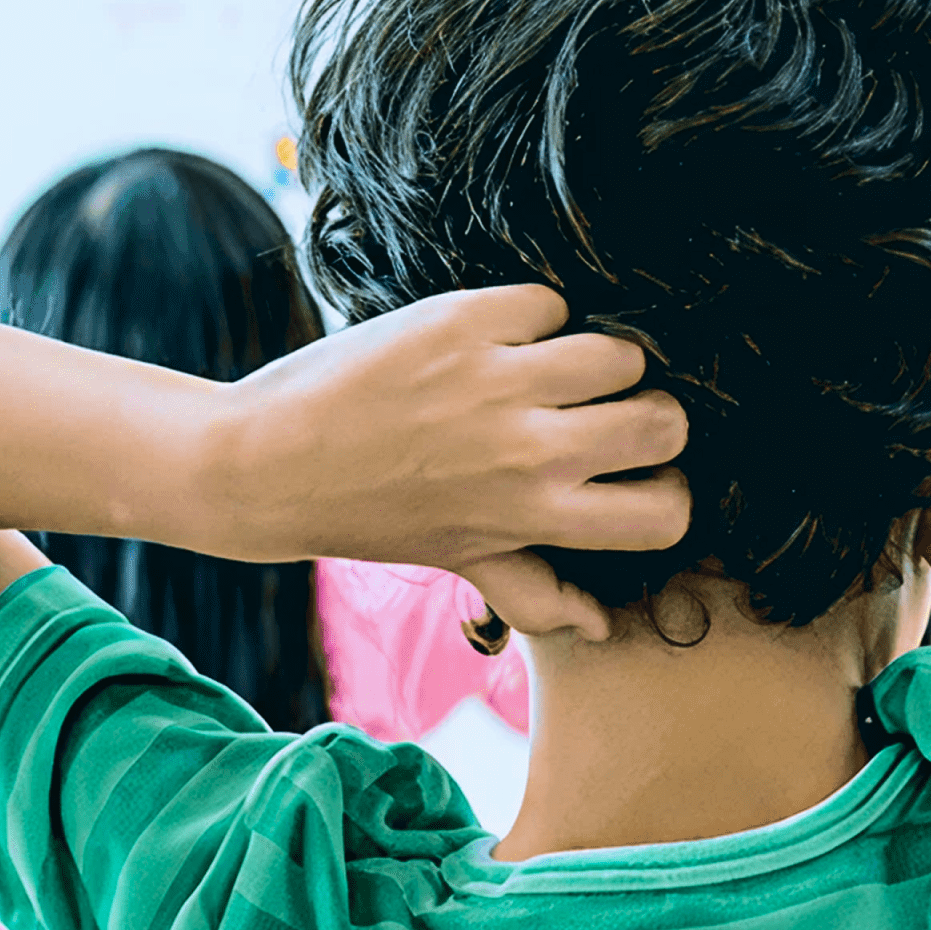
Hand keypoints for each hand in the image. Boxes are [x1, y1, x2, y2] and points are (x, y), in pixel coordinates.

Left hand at [211, 284, 689, 581]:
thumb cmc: (365, 514)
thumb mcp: (457, 559)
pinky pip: (551, 303)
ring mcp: (498, 382)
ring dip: (597, 356)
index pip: (664, 511)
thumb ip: (536, 592)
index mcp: (535, 516)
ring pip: (619, 352)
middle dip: (648, 412)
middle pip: (663, 420)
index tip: (638, 472)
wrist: (265, 463)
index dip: (665, 488)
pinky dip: (533, 315)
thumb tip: (604, 626)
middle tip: (606, 409)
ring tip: (555, 366)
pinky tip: (499, 336)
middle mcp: (527, 452)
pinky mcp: (464, 321)